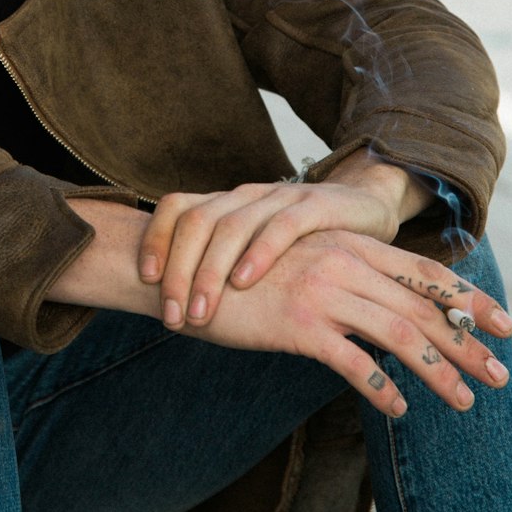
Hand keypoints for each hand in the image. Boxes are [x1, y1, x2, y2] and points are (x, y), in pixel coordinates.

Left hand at [140, 168, 414, 328]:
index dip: (156, 239)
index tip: (146, 281)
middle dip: (178, 270)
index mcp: (227, 202)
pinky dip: (259, 253)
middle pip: (196, 221)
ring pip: (231, 224)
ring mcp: (279, 197)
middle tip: (172, 317)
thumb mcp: (257, 249)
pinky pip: (281, 225)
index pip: (176, 208)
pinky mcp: (315, 206)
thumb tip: (174, 301)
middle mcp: (246, 195)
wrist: (366, 207)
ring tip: (201, 311)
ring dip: (210, 271)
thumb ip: (224, 266)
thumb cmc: (304, 242)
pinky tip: (245, 281)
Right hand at [192, 228, 511, 417]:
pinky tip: (398, 407)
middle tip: (498, 374)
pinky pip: (354, 361)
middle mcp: (344, 262)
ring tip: (463, 401)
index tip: (501, 325)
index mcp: (348, 246)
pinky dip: (382, 388)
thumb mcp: (301, 263)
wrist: (184, 266)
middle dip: (466, 343)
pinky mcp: (299, 321)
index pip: (422, 272)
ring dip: (439, 371)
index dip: (466, 299)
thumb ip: (342, 277)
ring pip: (400, 334)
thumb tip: (380, 309)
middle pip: (422, 306)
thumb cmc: (242, 270)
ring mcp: (323, 289)